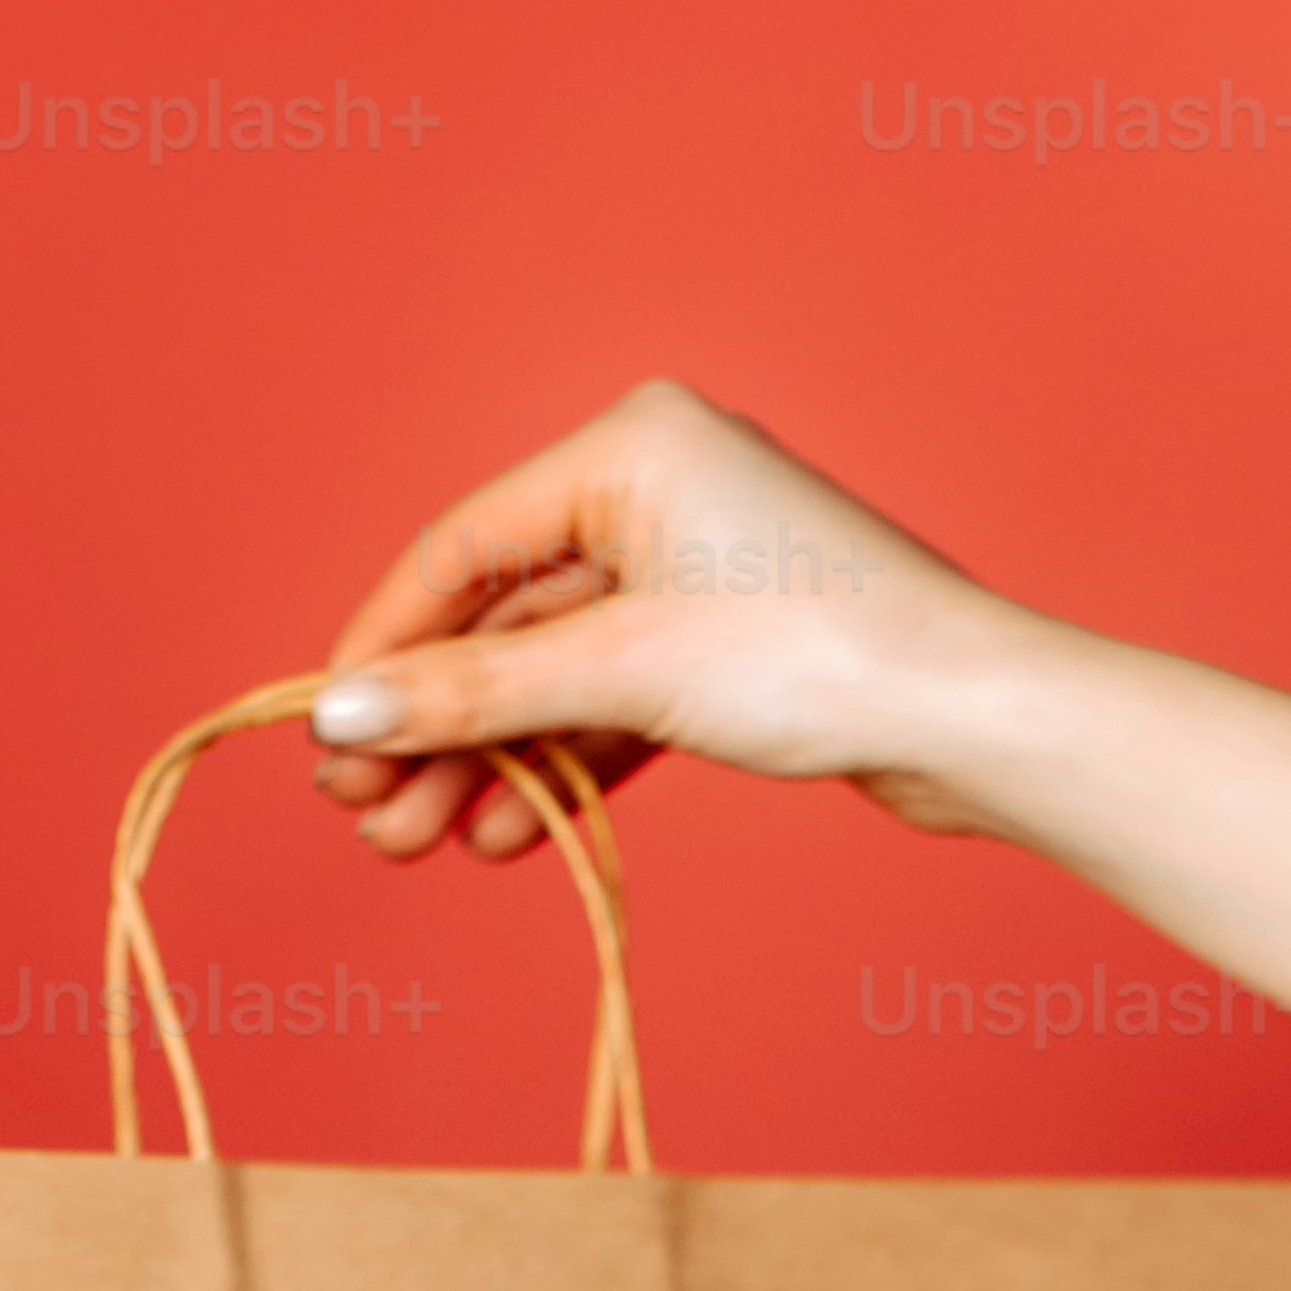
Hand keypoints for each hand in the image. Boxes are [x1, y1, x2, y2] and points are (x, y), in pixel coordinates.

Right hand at [306, 376, 1036, 864]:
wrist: (966, 718)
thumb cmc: (813, 657)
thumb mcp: (622, 674)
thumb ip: (475, 695)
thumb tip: (342, 720)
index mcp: (628, 445)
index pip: (461, 546)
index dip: (382, 646)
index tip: (324, 734)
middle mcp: (656, 488)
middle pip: (502, 619)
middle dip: (433, 725)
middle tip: (366, 817)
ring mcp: (694, 571)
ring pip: (555, 674)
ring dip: (487, 762)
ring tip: (418, 845)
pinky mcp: (727, 649)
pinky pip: (614, 706)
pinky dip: (563, 768)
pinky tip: (506, 835)